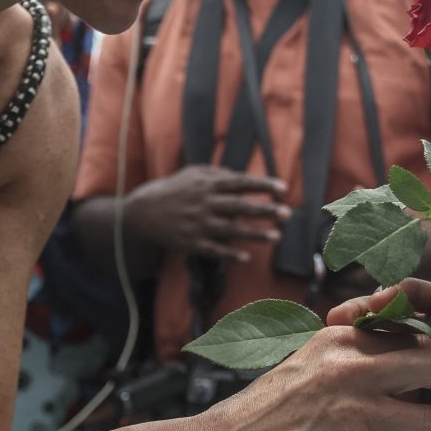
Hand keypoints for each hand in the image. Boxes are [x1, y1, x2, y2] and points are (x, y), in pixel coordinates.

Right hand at [125, 165, 290, 263]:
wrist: (144, 212)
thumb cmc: (174, 189)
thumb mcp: (193, 173)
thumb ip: (218, 173)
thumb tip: (242, 176)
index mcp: (207, 184)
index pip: (240, 183)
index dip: (262, 185)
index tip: (283, 188)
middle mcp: (204, 203)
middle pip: (239, 207)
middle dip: (264, 210)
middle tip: (287, 213)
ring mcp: (198, 224)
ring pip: (230, 230)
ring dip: (255, 234)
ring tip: (277, 236)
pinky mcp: (190, 242)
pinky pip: (213, 250)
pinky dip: (229, 254)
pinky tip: (246, 257)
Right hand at [328, 280, 430, 430]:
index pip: (412, 293)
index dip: (391, 294)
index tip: (374, 303)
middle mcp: (427, 332)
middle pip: (388, 315)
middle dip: (362, 314)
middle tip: (337, 320)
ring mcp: (416, 360)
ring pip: (382, 345)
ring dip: (360, 343)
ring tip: (336, 345)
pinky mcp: (411, 388)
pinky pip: (387, 379)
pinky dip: (369, 376)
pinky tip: (347, 378)